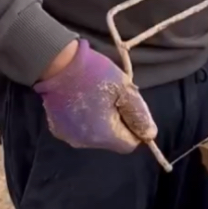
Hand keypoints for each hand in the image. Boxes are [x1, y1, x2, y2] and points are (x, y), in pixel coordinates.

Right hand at [34, 39, 157, 152]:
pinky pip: (81, 130)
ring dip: (102, 121)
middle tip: (113, 99)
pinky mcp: (57, 129)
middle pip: (112, 141)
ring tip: (97, 97)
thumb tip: (150, 135)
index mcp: (103, 135)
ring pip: (97, 136)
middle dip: (118, 123)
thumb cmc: (95, 74)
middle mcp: (84, 142)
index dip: (134, 129)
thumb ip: (138, 115)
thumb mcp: (125, 90)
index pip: (129, 144)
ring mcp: (68, 136)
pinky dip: (86, 119)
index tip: (129, 109)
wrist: (57, 63)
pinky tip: (83, 100)